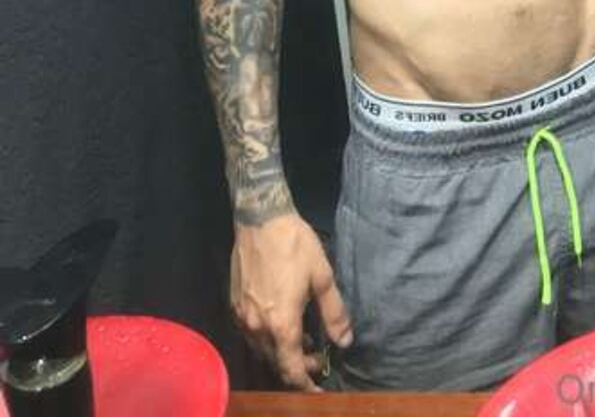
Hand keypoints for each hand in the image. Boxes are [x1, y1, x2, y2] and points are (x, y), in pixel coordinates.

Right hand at [230, 213, 353, 390]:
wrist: (260, 219)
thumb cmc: (296, 245)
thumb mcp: (323, 277)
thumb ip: (334, 314)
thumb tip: (344, 342)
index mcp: (281, 323)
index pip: (291, 370)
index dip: (306, 385)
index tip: (319, 390)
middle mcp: (257, 327)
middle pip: (276, 363)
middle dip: (298, 367)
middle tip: (319, 357)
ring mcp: (242, 318)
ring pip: (263, 351)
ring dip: (283, 353)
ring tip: (304, 341)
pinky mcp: (234, 306)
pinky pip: (252, 335)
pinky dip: (268, 339)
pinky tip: (282, 325)